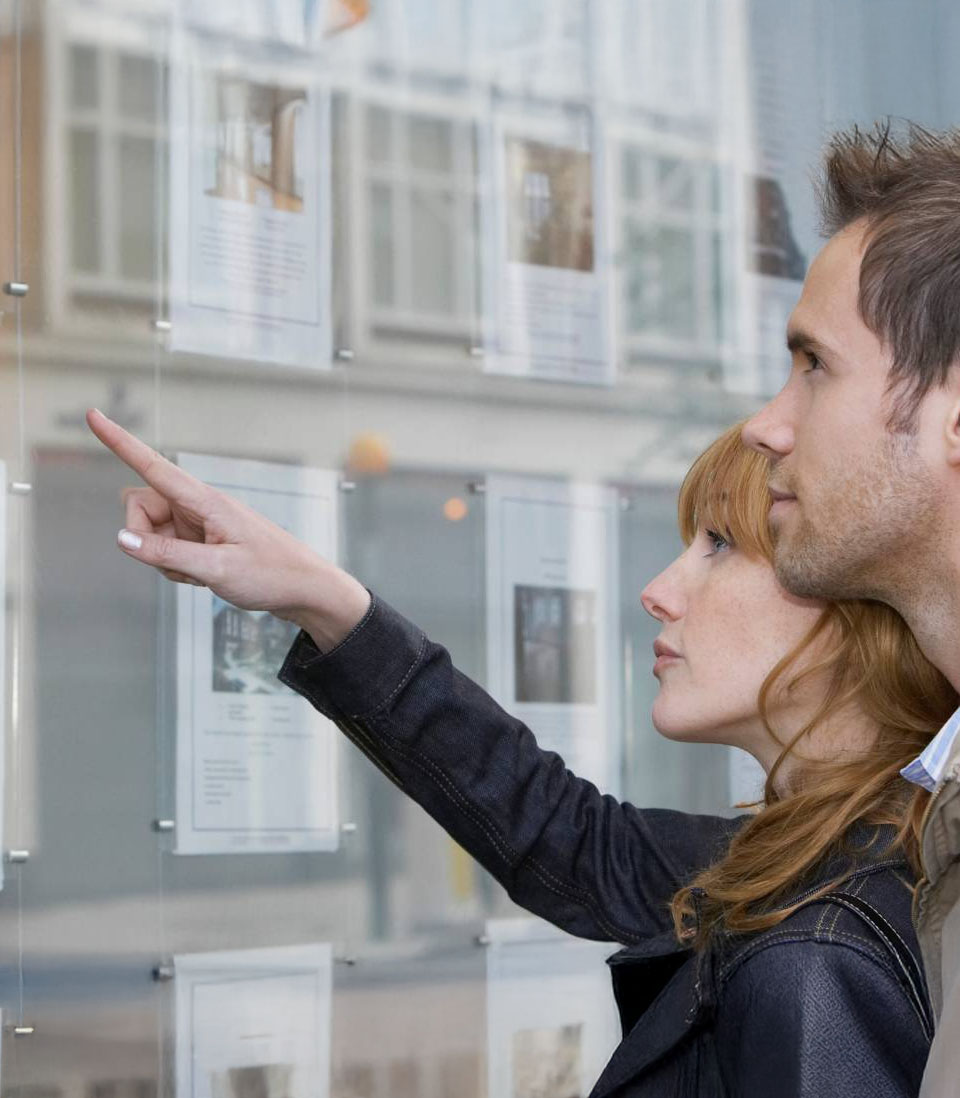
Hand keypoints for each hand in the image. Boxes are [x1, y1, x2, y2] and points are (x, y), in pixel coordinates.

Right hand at [86, 409, 370, 650]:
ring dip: (162, 557)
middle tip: (179, 564)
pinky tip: (204, 577)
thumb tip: (122, 538)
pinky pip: (169, 548)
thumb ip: (166, 553)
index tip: (93, 415)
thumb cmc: (271, 576)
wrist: (307, 591)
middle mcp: (200, 506)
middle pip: (142, 507)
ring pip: (153, 532)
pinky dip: (175, 566)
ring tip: (200, 574)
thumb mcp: (216, 570)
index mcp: (206, 501)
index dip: (120, 442)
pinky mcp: (204, 540)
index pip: (153, 466)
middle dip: (144, 537)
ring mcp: (201, 523)